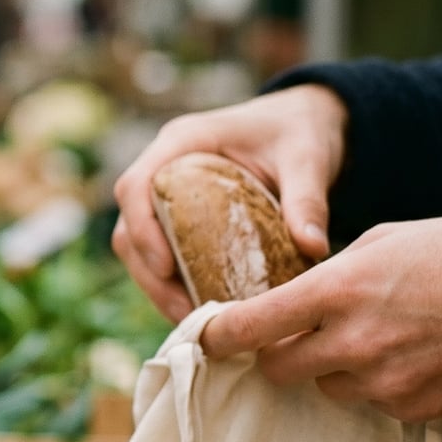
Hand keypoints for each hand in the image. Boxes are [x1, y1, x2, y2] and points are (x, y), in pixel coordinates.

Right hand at [112, 84, 347, 320]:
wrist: (301, 121)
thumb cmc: (298, 131)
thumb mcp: (307, 159)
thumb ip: (307, 199)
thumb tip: (312, 247)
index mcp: (183, 141)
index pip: (135, 185)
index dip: (141, 228)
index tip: (166, 268)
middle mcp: (164, 166)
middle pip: (128, 225)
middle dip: (148, 273)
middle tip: (184, 312)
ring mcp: (166, 192)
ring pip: (136, 245)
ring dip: (156, 285)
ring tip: (193, 320)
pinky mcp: (177, 215)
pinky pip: (159, 252)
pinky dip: (172, 283)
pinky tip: (201, 308)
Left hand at [198, 216, 441, 421]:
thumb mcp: (381, 241)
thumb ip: (330, 275)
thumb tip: (293, 300)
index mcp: (338, 290)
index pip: (253, 325)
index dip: (219, 335)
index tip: (204, 337)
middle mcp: (354, 341)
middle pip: (279, 369)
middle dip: (279, 355)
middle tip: (295, 337)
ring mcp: (386, 381)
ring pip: (327, 389)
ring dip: (335, 370)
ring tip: (375, 337)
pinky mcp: (417, 408)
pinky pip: (374, 406)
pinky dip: (380, 386)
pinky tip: (410, 356)